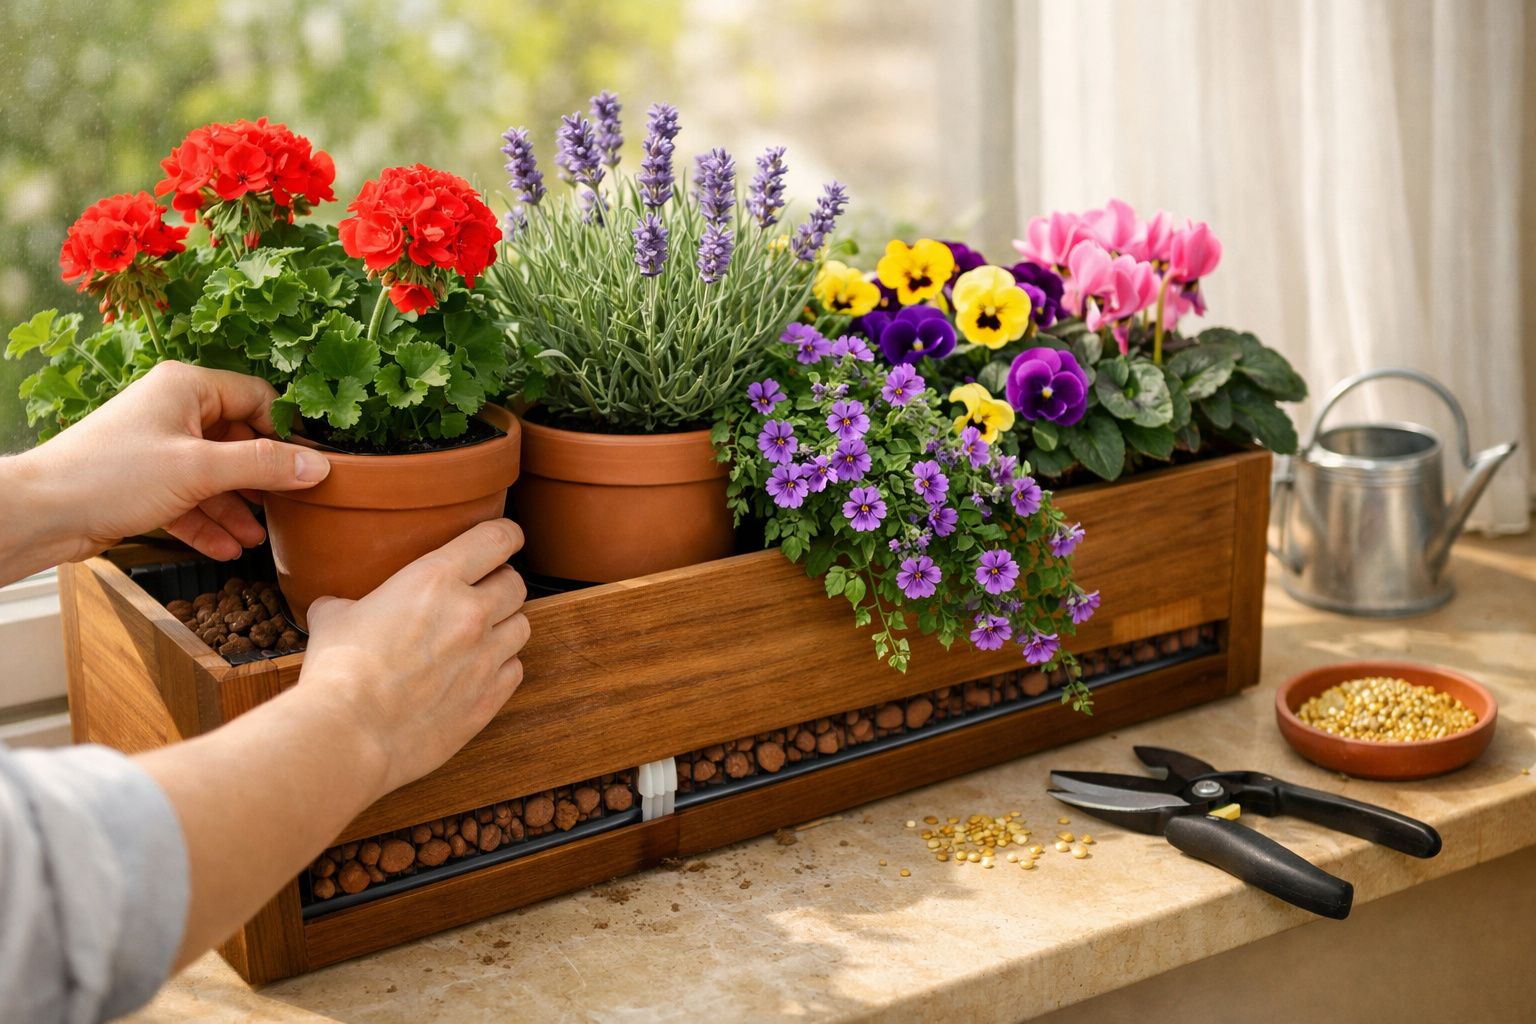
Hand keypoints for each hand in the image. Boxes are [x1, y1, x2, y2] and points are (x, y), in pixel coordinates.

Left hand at [4, 361, 328, 572]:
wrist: (42, 512)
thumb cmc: (111, 475)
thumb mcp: (199, 469)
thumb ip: (263, 466)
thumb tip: (317, 466)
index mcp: (187, 387)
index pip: (256, 397)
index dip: (284, 430)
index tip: (307, 464)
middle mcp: (173, 411)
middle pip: (238, 439)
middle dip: (262, 478)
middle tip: (291, 504)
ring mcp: (158, 447)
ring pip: (214, 475)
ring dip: (237, 507)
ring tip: (258, 538)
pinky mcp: (144, 482)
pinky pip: (189, 499)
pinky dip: (208, 522)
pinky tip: (227, 548)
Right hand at [296, 518, 530, 795]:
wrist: (349, 733)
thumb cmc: (337, 673)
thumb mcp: (334, 618)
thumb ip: (347, 603)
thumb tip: (335, 606)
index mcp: (436, 579)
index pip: (497, 539)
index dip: (507, 535)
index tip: (507, 539)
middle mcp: (471, 613)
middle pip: (515, 583)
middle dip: (502, 584)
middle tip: (483, 593)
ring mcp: (486, 657)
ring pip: (521, 626)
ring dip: (505, 625)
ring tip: (482, 634)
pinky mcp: (489, 698)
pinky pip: (515, 670)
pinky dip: (502, 667)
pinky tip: (479, 671)